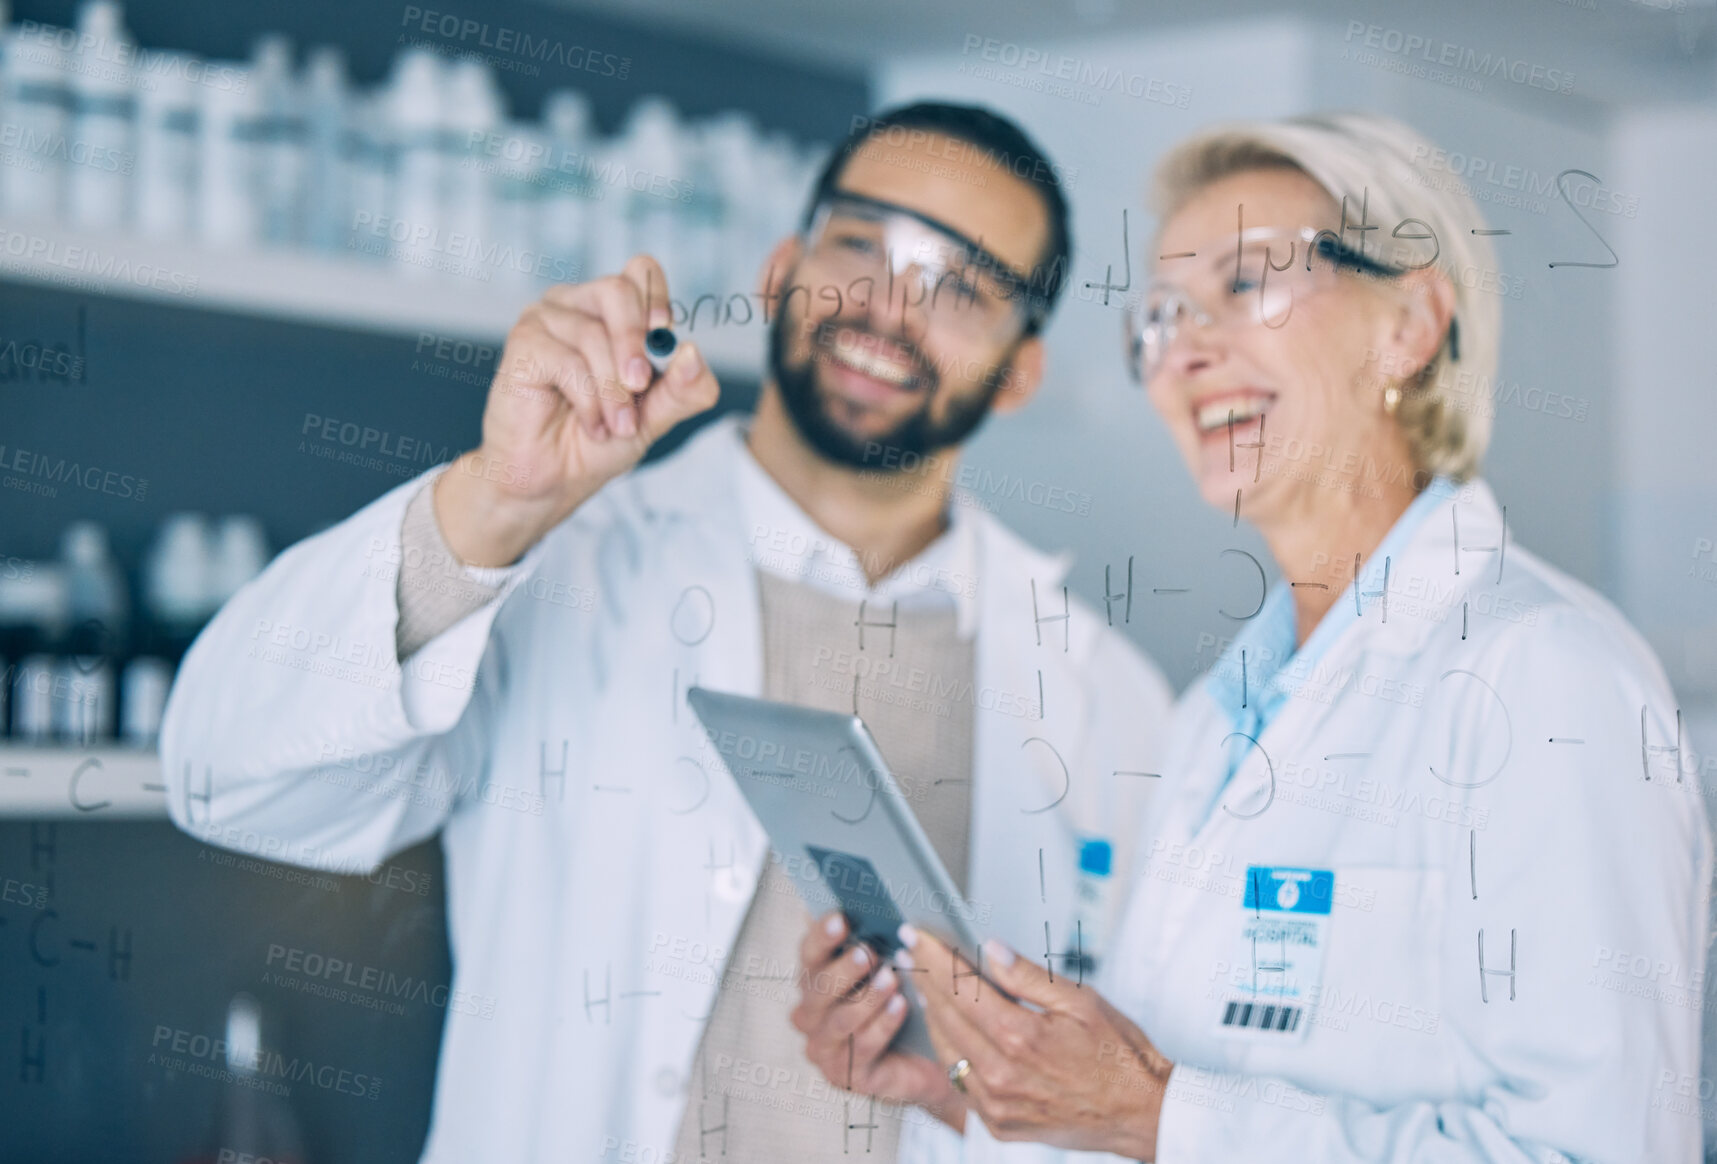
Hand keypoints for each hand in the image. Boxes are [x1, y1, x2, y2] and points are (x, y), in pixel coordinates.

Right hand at [435, 255, 721, 565]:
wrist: (554, 481)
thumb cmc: (600, 441)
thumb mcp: (655, 416)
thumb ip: (683, 389)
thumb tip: (693, 352)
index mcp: (610, 312)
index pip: (641, 272)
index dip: (657, 300)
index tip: (664, 335)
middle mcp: (576, 305)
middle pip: (618, 291)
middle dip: (635, 345)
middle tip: (640, 388)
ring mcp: (544, 320)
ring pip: (594, 335)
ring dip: (612, 391)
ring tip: (616, 426)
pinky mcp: (522, 344)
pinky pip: (567, 361)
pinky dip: (588, 400)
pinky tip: (591, 424)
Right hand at [789, 912, 969, 1132]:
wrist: (929, 1058)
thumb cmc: (907, 1003)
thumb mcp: (894, 965)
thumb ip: (880, 938)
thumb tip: (882, 906)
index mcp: (815, 979)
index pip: (809, 953)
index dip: (821, 935)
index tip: (841, 917)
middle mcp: (810, 1014)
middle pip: (817, 987)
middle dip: (844, 968)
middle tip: (869, 952)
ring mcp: (824, 1048)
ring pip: (839, 1020)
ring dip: (866, 998)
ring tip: (891, 979)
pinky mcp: (844, 1076)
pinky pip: (861, 1049)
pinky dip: (882, 1025)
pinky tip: (901, 1008)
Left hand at [901, 925, 1171, 1159]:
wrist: (1141, 1113)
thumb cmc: (1118, 1056)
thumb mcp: (1080, 1000)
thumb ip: (1027, 976)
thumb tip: (990, 950)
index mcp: (1021, 1038)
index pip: (961, 988)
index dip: (933, 958)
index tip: (915, 936)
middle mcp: (1002, 1075)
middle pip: (946, 1016)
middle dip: (925, 979)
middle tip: (910, 953)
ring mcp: (998, 1105)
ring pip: (946, 1050)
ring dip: (932, 1015)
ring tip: (923, 985)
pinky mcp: (1000, 1124)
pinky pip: (961, 1082)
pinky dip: (951, 1051)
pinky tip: (949, 1030)